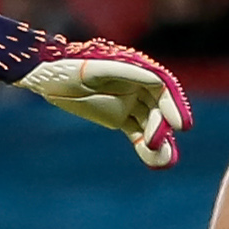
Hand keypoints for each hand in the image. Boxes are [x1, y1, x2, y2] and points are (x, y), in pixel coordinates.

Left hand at [19, 39, 192, 168]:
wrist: (48, 77)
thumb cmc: (69, 67)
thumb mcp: (94, 69)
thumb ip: (123, 72)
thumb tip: (156, 78)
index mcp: (135, 69)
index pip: (161, 87)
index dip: (174, 105)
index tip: (181, 125)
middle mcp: (137, 85)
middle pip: (158, 107)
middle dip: (162, 126)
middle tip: (158, 144)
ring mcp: (130, 102)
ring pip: (150, 123)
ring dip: (159, 141)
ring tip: (163, 160)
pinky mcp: (120, 117)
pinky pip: (137, 132)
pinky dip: (144, 146)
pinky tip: (153, 161)